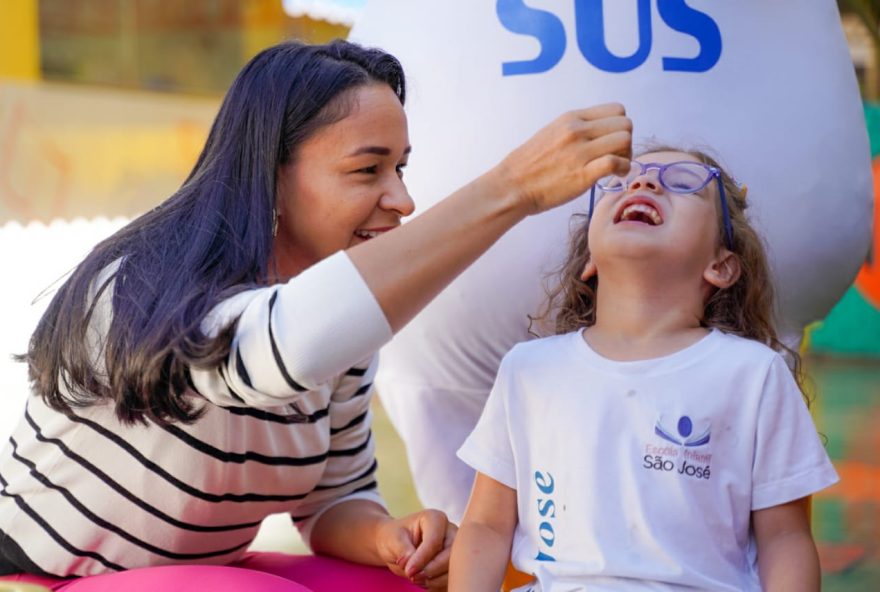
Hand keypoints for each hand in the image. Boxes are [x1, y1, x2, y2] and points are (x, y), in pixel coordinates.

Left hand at [375, 509, 456, 589]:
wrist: (396, 545)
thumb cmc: (395, 537)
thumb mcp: (394, 540)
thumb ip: (404, 551)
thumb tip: (412, 566)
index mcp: (436, 519)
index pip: (434, 541)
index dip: (422, 559)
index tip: (409, 571)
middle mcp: (450, 531)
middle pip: (449, 556)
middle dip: (431, 571)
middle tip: (413, 577)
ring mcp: (455, 548)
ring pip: (453, 569)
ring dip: (435, 580)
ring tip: (416, 579)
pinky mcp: (454, 563)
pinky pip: (451, 578)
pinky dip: (438, 585)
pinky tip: (424, 581)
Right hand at [489, 102, 631, 214]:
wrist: (512, 186)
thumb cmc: (529, 164)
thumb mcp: (552, 133)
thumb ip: (576, 129)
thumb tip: (599, 133)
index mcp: (571, 118)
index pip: (616, 109)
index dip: (619, 126)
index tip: (611, 141)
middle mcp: (577, 130)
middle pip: (625, 124)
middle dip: (626, 141)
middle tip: (616, 156)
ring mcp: (580, 152)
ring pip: (624, 140)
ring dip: (626, 155)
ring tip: (614, 167)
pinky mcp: (583, 174)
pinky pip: (616, 163)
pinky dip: (622, 169)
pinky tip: (614, 176)